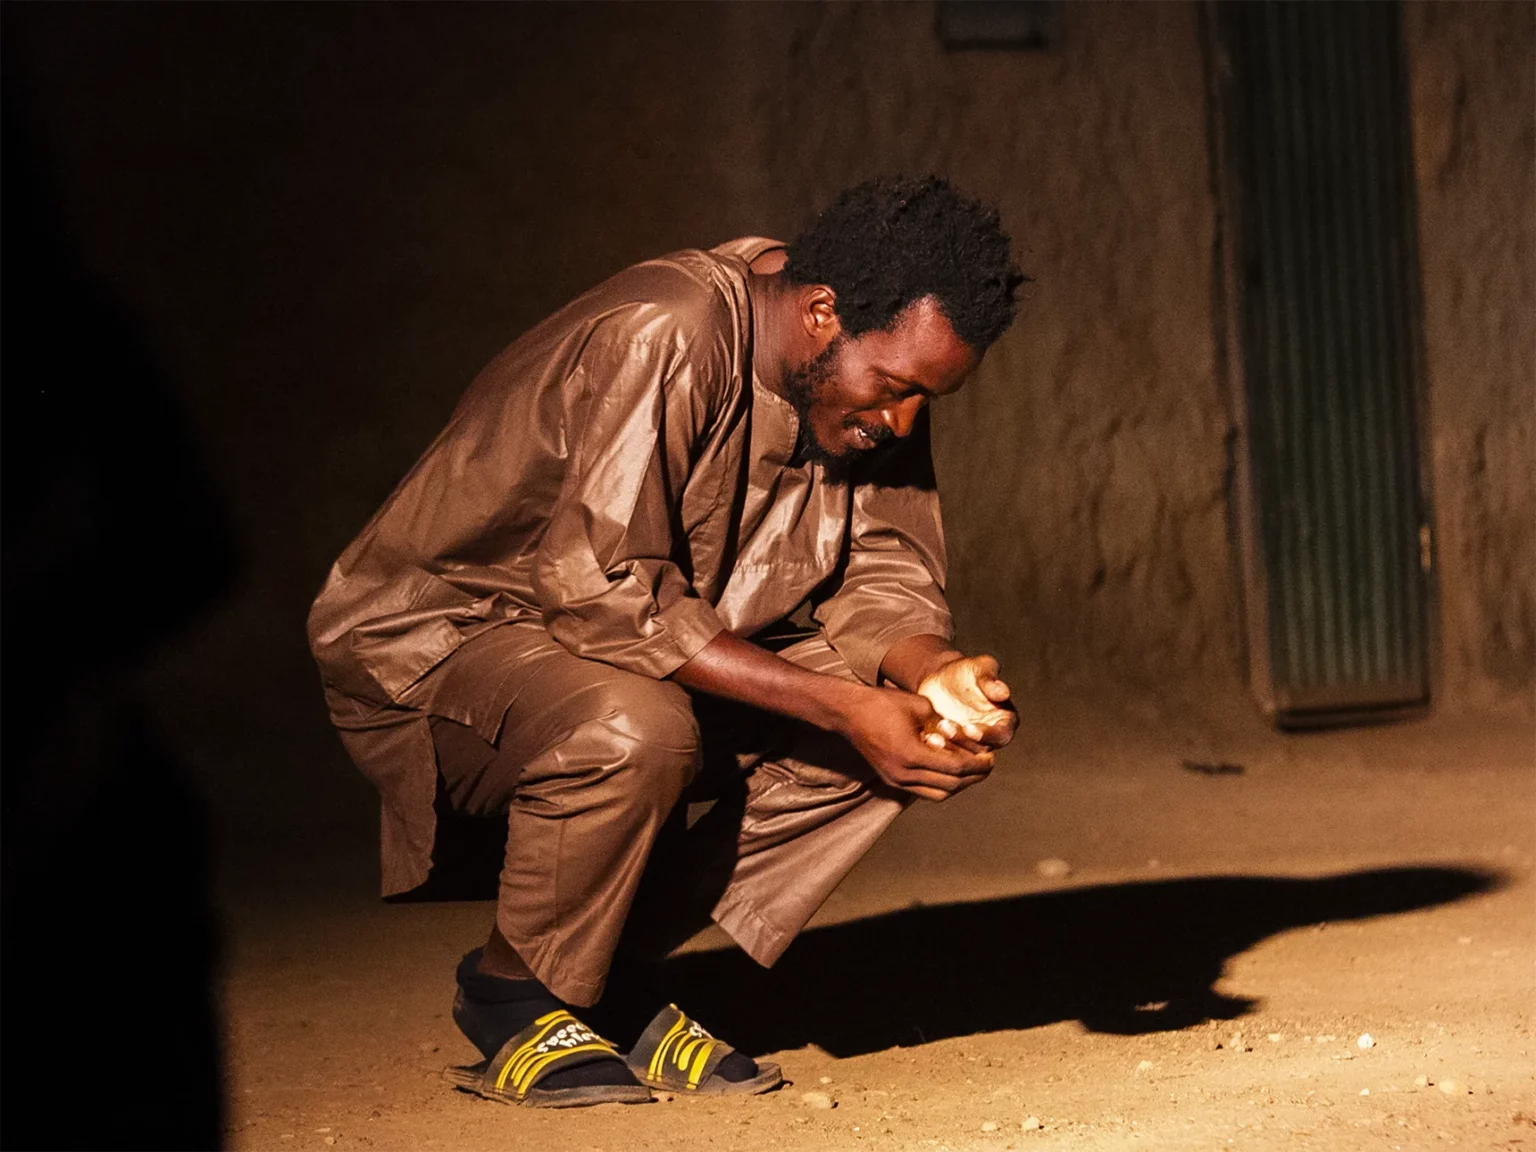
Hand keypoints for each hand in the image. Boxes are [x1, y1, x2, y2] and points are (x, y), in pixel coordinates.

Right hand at [833, 683, 994, 801]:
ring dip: (957, 785)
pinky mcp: (890, 780)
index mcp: (912, 754)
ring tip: (971, 771)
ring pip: (937, 793)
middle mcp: (903, 774)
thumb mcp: (920, 705)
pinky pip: (922, 790)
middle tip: (986, 766)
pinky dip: (940, 783)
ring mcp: (895, 780)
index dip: (977, 765)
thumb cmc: (882, 703)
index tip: (991, 758)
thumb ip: (944, 723)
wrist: (847, 712)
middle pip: (949, 786)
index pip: (955, 769)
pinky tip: (949, 770)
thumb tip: (965, 736)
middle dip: (972, 777)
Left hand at [916, 654, 1016, 749]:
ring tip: (932, 734)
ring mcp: (971, 744)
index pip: (1002, 734)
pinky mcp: (953, 747)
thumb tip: (1003, 692)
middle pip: (982, 749)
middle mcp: (990, 736)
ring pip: (964, 756)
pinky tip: (925, 738)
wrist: (940, 678)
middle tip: (945, 726)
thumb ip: (990, 678)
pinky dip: (938, 750)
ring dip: (949, 748)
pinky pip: (948, 755)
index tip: (969, 727)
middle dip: (963, 741)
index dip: (987, 734)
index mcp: (1004, 719)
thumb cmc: (965, 670)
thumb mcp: (979, 667)